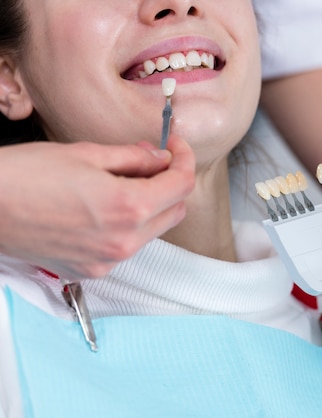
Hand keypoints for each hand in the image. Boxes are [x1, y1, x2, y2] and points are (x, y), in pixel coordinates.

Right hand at [0, 135, 194, 278]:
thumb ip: (134, 158)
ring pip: (153, 231)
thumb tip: (161, 158)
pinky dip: (127, 226)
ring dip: (150, 206)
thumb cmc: (24, 176)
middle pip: (174, 211)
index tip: (175, 148)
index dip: (184, 159)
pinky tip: (103, 207)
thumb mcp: (86, 153)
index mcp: (128, 208)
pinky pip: (127, 247)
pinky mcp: (91, 271)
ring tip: (122, 182)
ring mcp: (108, 261)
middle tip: (152, 161)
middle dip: (171, 183)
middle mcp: (124, 242)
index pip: (181, 185)